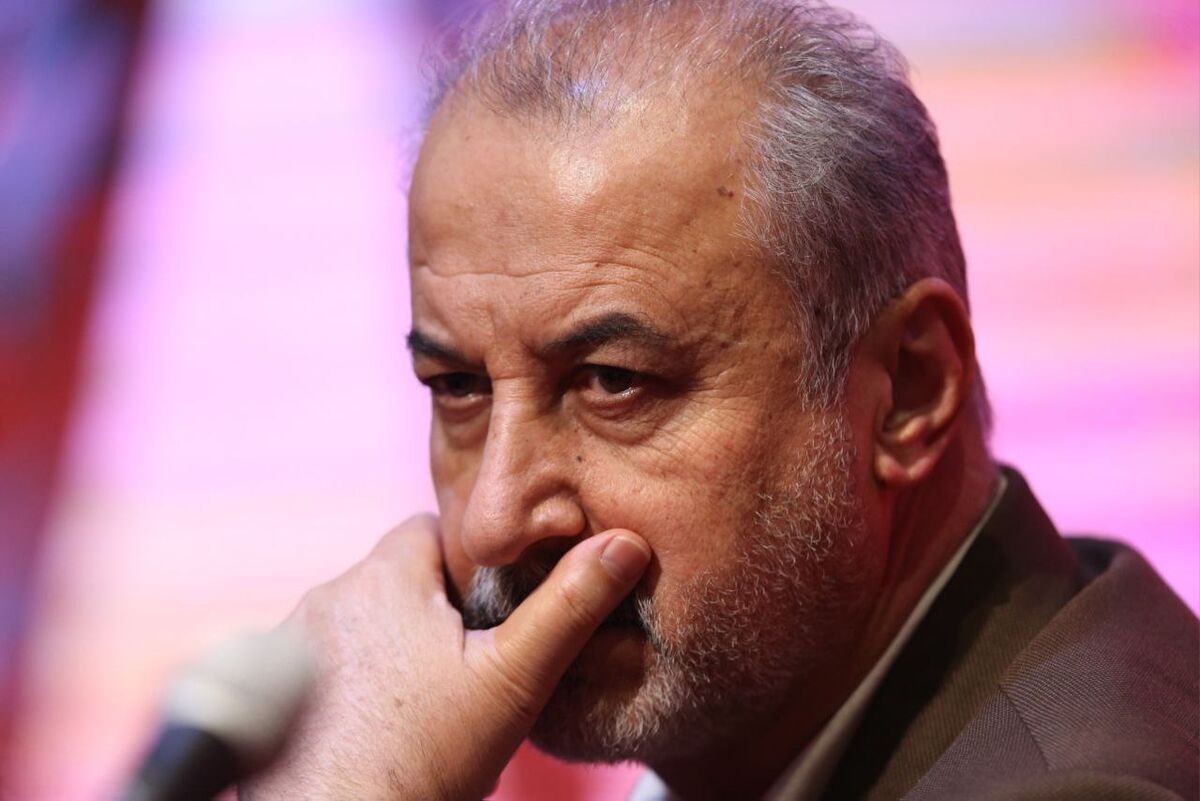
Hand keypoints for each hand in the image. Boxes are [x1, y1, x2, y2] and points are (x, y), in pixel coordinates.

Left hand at [239, 514, 650, 800]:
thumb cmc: (425, 759)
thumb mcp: (514, 679)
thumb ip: (570, 605)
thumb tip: (624, 545)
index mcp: (385, 575)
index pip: (434, 529)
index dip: (472, 563)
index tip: (493, 609)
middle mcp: (328, 596)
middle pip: (398, 576)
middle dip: (432, 606)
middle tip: (469, 662)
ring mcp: (291, 643)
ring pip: (363, 619)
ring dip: (391, 641)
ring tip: (426, 698)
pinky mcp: (269, 689)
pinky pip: (326, 659)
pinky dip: (353, 677)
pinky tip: (381, 720)